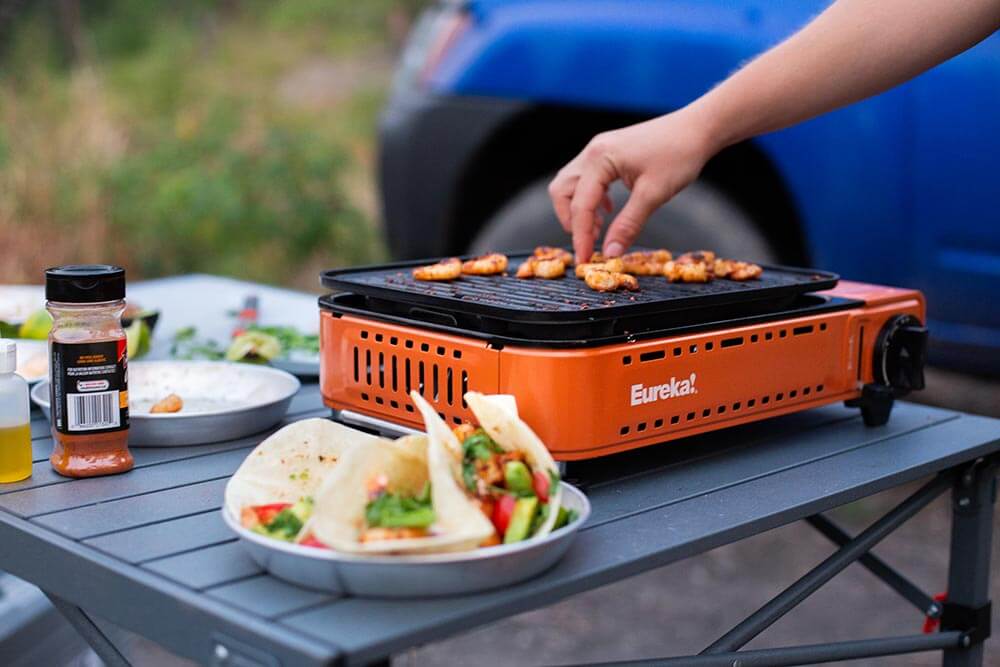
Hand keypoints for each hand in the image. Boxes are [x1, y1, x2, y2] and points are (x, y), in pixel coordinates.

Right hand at [548, 109, 715, 260]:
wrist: (697, 129)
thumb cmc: (679, 155)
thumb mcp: (653, 195)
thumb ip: (628, 225)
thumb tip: (611, 253)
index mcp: (599, 159)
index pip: (580, 205)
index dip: (580, 237)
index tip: (585, 261)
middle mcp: (593, 152)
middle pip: (562, 191)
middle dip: (571, 221)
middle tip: (589, 243)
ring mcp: (598, 150)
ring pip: (571, 184)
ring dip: (579, 210)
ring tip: (600, 229)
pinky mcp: (607, 153)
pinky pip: (586, 179)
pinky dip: (590, 199)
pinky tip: (609, 211)